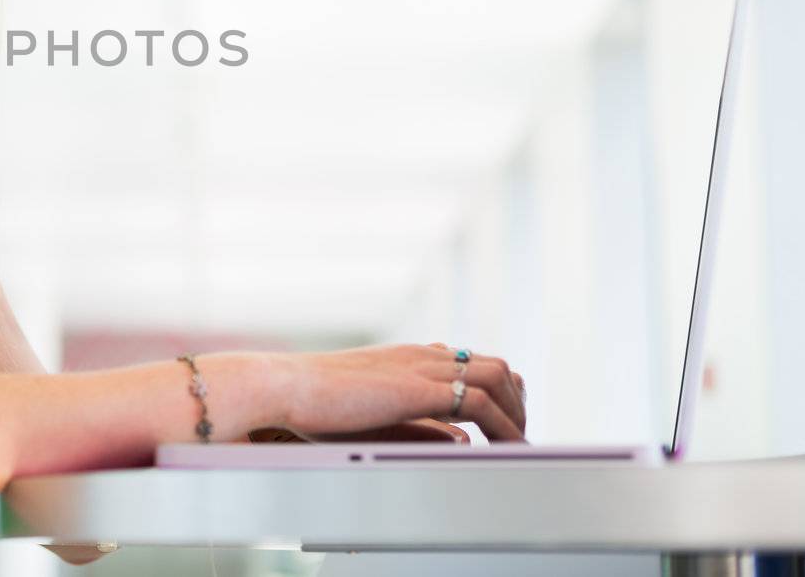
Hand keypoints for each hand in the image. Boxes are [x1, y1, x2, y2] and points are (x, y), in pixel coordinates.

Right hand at [264, 342, 526, 442]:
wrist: (284, 386)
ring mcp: (421, 366)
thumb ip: (417, 422)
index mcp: (406, 358)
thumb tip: (460, 439)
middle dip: (516, 401)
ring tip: (520, 446)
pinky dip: (504, 425)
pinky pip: (481, 400)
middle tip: (519, 437)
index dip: (496, 390)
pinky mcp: (419, 387)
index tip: (504, 421)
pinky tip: (507, 449)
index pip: (470, 362)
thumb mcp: (373, 413)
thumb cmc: (312, 403)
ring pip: (498, 375)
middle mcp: (420, 355)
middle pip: (494, 366)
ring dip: (516, 412)